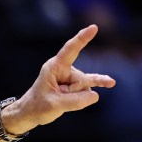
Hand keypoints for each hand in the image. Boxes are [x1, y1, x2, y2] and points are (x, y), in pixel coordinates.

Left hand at [0, 24, 115, 136]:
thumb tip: (96, 95)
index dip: (81, 39)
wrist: (30, 113)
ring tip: (59, 100)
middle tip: (55, 98)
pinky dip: (100, 83)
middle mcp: (64, 68)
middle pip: (82, 80)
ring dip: (75, 99)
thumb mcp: (54, 105)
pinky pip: (92, 83)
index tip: (93, 28)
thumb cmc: (37, 106)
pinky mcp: (76, 84)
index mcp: (54, 67)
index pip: (70, 50)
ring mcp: (71, 76)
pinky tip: (111, 83)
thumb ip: (76, 101)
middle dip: (72, 94)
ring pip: (85, 88)